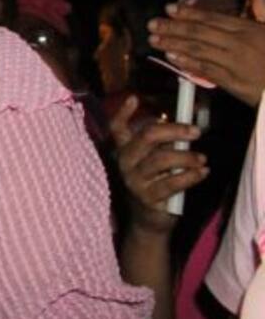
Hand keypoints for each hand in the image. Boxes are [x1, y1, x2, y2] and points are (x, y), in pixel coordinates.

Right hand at [110, 94, 206, 232]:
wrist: (147, 221)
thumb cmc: (154, 184)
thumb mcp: (152, 162)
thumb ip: (160, 145)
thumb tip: (184, 128)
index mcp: (123, 150)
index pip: (116, 128)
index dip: (123, 113)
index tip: (134, 98)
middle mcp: (124, 162)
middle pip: (148, 137)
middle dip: (175, 130)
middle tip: (196, 131)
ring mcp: (134, 180)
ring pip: (162, 159)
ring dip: (187, 156)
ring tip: (202, 158)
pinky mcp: (147, 197)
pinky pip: (172, 182)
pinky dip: (191, 176)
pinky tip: (202, 172)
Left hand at [148, 3, 264, 105]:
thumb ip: (251, 21)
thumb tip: (234, 9)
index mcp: (249, 30)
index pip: (212, 18)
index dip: (188, 13)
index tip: (169, 8)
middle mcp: (240, 44)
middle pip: (199, 32)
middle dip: (173, 27)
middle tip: (153, 24)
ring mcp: (236, 63)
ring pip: (198, 50)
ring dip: (173, 43)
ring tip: (154, 39)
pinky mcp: (235, 83)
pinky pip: (206, 70)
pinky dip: (187, 62)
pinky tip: (171, 57)